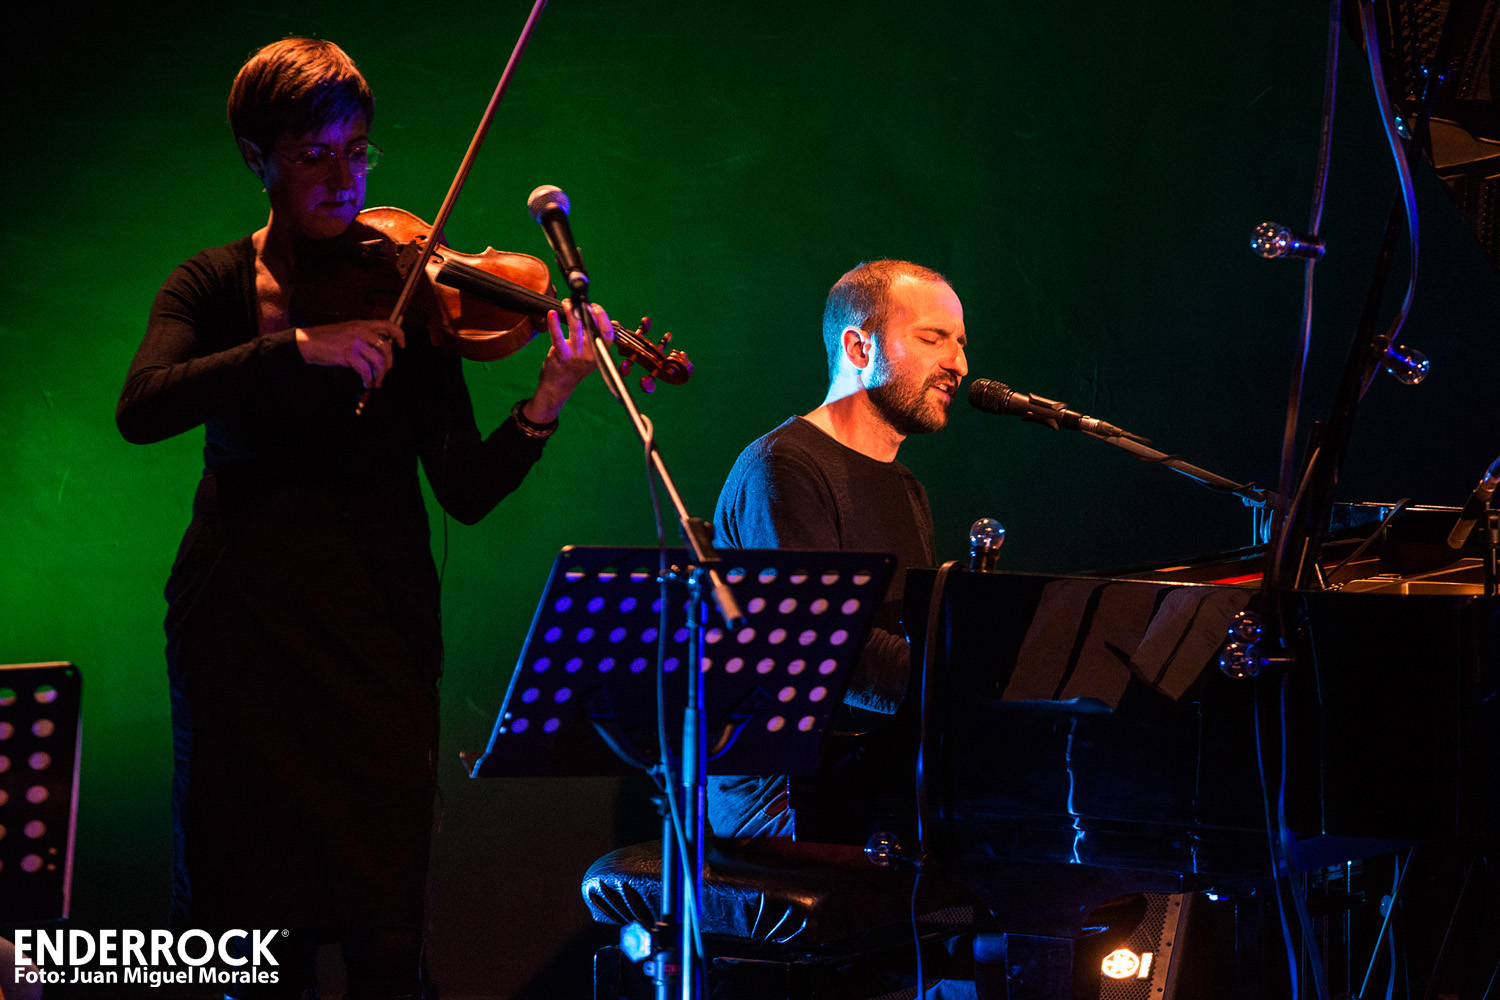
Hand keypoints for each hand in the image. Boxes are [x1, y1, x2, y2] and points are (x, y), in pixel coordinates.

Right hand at [294, 319, 405, 387]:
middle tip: (385, 372)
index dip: (400, 335)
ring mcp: (355, 342)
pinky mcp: (348, 354)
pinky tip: (366, 383)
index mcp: (362, 324)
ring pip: (378, 361)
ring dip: (380, 375)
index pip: (388, 325)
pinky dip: (368, 379)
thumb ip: (362, 336)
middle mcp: (361, 331)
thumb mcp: (346, 330)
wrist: (306, 343)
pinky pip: (365, 370)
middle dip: (389, 364)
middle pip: (387, 348)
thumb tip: (378, 349)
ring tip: (376, 382)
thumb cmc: (325, 339)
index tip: (403, 346)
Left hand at [524, 300, 614, 424]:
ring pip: (575, 328)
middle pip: (592, 328)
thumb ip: (592, 336)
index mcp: (599, 352)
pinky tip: (551, 314)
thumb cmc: (573, 366)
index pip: (608, 334)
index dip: (603, 318)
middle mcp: (591, 355)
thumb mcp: (589, 353)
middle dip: (586, 311)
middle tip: (579, 301)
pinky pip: (558, 338)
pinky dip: (554, 324)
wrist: (558, 386)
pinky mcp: (561, 356)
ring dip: (570, 312)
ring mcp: (576, 356)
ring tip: (566, 302)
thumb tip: (598, 316)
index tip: (596, 307)